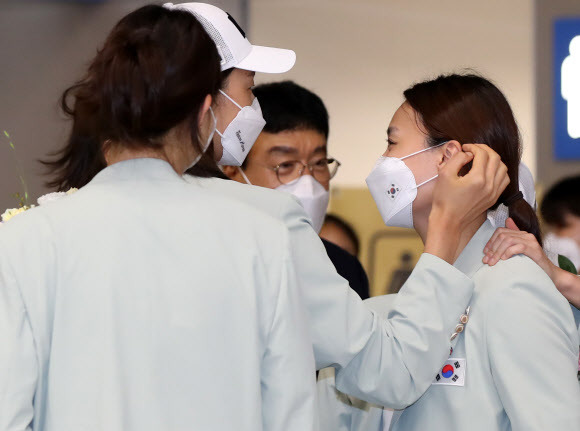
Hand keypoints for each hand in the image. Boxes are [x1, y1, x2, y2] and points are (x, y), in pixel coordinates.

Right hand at [425, 144, 508, 262]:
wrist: (448, 221)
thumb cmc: (444, 199)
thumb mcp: (444, 174)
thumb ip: (457, 159)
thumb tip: (467, 153)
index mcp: (477, 179)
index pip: (482, 154)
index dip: (473, 147)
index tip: (465, 147)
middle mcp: (489, 185)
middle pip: (495, 158)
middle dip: (484, 149)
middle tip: (473, 149)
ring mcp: (493, 192)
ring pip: (503, 168)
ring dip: (493, 159)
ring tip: (481, 159)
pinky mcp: (493, 198)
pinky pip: (504, 180)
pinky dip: (499, 171)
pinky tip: (488, 171)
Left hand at [483, 218, 555, 276]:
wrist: (549, 274)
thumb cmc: (531, 264)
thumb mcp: (516, 253)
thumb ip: (507, 244)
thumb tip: (495, 235)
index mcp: (520, 234)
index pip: (501, 231)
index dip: (490, 241)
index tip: (485, 253)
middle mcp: (526, 235)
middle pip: (503, 235)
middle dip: (492, 248)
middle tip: (487, 260)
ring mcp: (531, 241)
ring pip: (508, 240)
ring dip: (497, 252)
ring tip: (493, 262)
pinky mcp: (534, 249)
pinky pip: (518, 247)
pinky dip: (508, 252)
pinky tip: (504, 259)